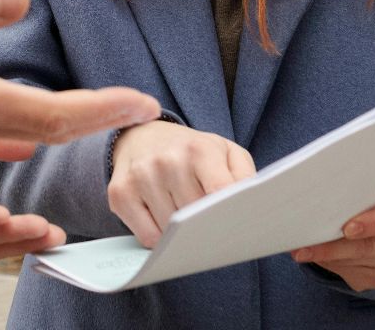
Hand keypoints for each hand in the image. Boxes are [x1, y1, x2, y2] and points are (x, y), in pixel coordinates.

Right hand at [0, 0, 158, 144]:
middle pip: (48, 133)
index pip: (53, 115)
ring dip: (64, 137)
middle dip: (97, 123)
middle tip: (145, 108)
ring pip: (24, 142)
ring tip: (100, 120)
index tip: (145, 101)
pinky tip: (26, 132)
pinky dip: (19, 136)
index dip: (102, 109)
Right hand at [108, 121, 253, 247]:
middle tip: (208, 222)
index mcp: (199, 149)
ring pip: (170, 233)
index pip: (221, 194)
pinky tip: (161, 218)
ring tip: (181, 213)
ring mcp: (140, 177)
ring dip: (180, 234)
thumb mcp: (226, 153)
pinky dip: (159, 238)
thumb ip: (246, 177)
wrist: (143, 137)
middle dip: (205, 227)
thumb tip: (256, 206)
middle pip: (195, 219)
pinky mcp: (119, 193)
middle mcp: (166, 161)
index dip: (230, 216)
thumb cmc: (192, 152)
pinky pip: (147, 237)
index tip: (236, 227)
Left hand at [290, 185, 374, 290]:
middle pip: (369, 246)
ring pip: (358, 263)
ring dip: (327, 258)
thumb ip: (348, 191)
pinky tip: (320, 257)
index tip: (346, 228)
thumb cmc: (364, 197)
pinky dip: (333, 266)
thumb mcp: (361, 187)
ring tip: (303, 251)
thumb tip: (313, 201)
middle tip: (304, 247)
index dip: (372, 222)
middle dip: (333, 248)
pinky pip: (355, 276)